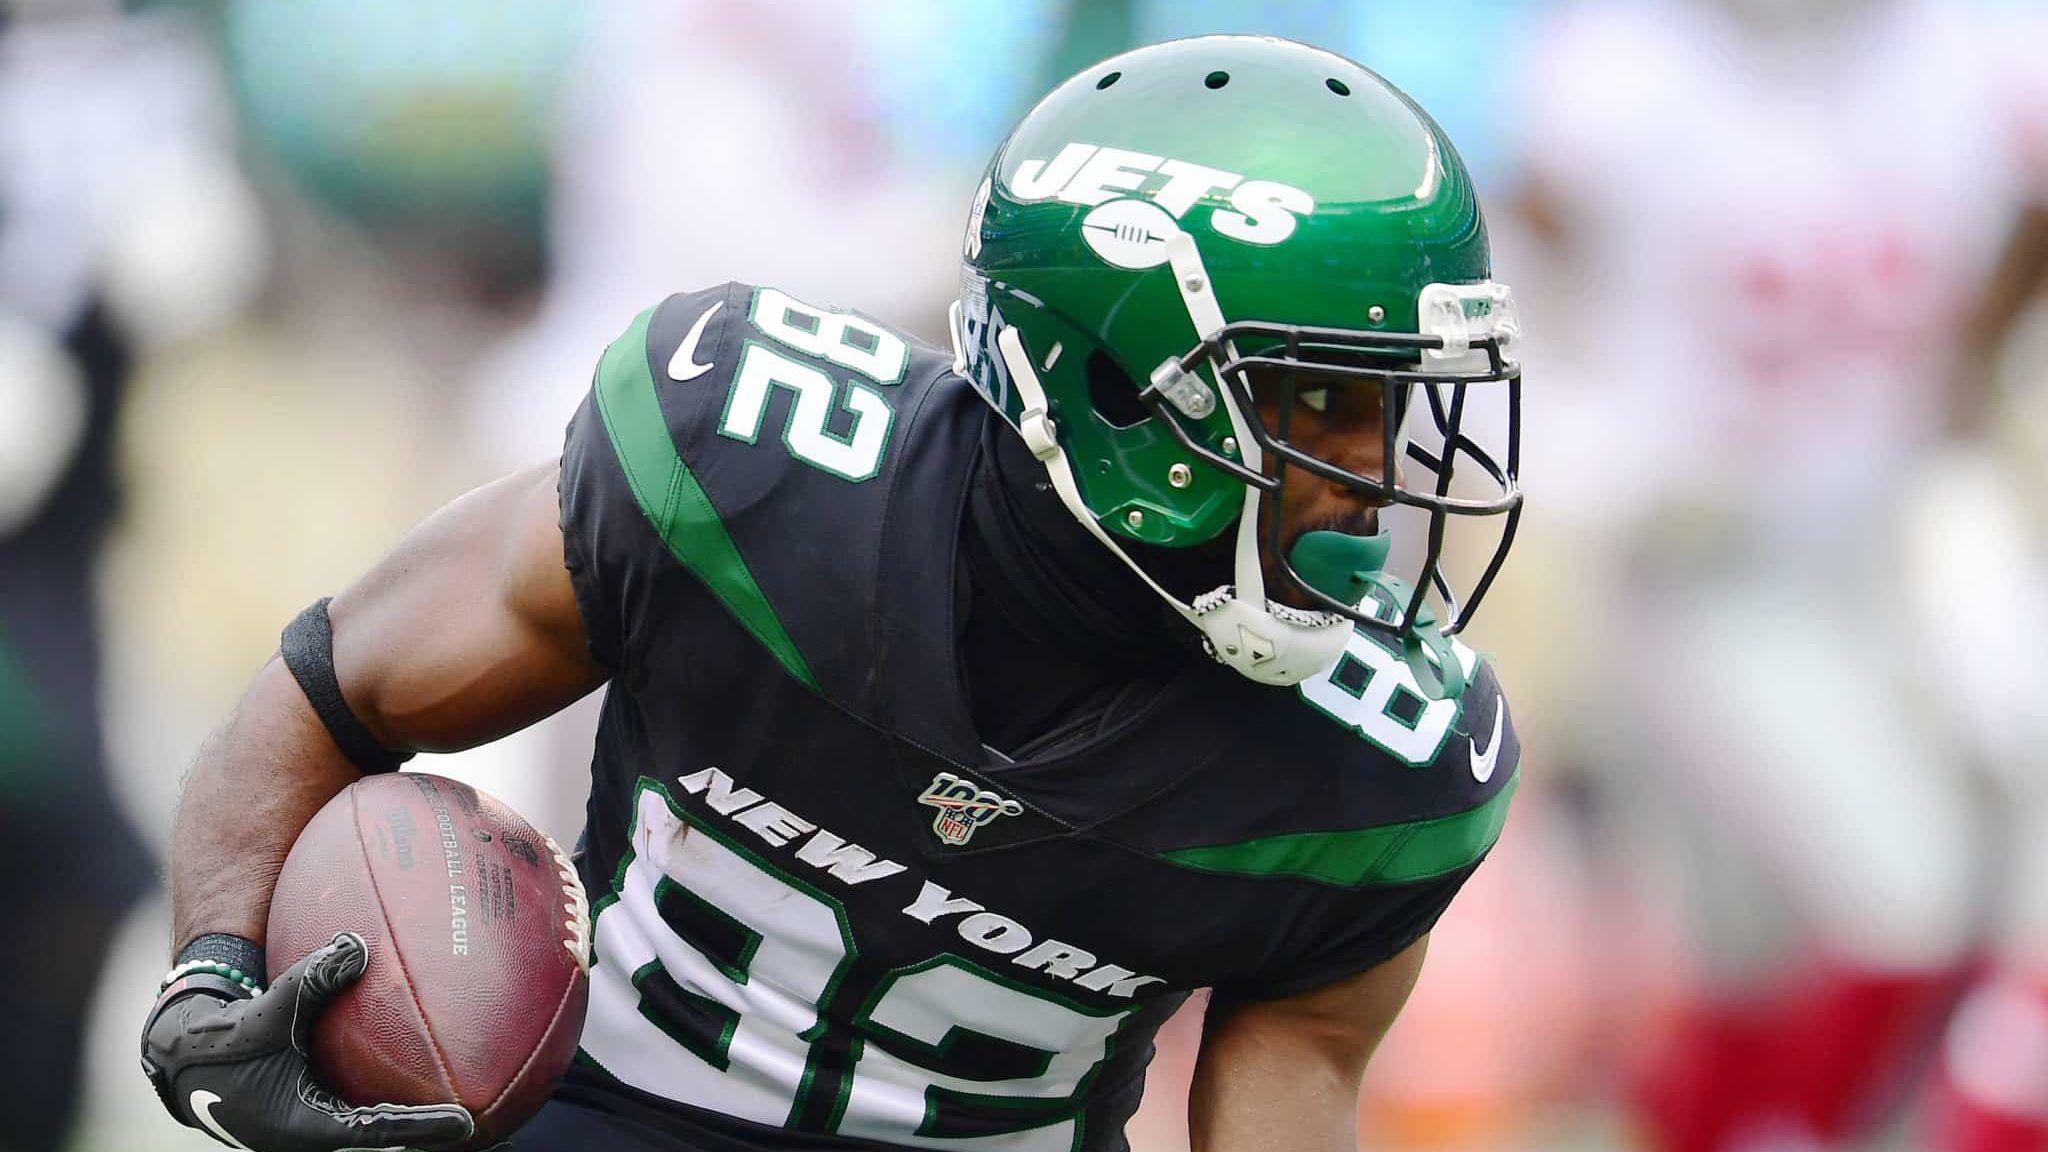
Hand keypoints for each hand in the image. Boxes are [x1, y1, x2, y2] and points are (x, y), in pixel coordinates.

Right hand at [142, 932, 473, 1151]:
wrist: (183, 1051)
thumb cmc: (221, 1039)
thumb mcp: (266, 1012)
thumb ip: (312, 979)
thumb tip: (359, 945)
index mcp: (307, 1124)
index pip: (380, 1131)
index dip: (423, 1129)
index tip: (467, 1124)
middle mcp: (319, 1129)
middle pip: (389, 1136)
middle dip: (432, 1131)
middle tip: (487, 1121)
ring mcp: (319, 1118)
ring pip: (379, 1121)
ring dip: (418, 1115)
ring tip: (473, 1104)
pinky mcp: (318, 1100)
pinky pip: (364, 1096)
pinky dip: (394, 1086)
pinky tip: (427, 1058)